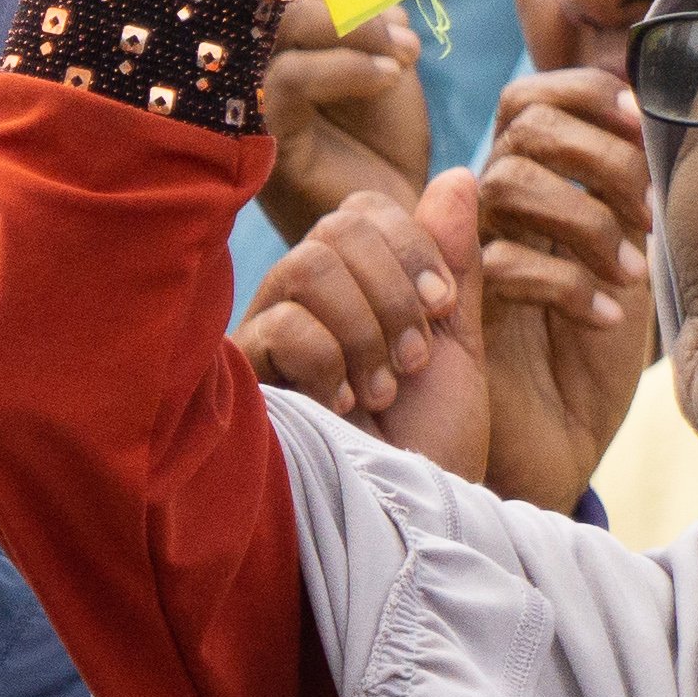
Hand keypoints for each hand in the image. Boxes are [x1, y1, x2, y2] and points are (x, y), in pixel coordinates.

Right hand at [236, 181, 491, 481]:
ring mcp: (266, 332)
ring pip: (310, 266)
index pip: (363, 210)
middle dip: (394, 291)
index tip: (443, 308)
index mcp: (354, 284)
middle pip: (337, 227)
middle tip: (414, 360)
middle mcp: (302, 298)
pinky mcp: (239, 373)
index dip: (411, 245)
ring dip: (365, 329)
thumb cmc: (430, 444)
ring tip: (381, 390)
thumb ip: (455, 267)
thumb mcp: (457, 347)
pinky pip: (283, 322)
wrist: (406, 522)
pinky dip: (329, 361)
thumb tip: (458, 175)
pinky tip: (340, 407)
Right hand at [257, 0, 436, 242]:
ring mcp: (244, 97)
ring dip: (351, 27)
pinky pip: (288, 79)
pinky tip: (388, 79)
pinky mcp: (257, 139)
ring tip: (402, 55)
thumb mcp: (381, 55)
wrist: (395, 214)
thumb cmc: (383, 138)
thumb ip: (362, 6)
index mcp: (268, 33)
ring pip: (275, 23)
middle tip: (399, 30)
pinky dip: (346, 67)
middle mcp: (244, 60)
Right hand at [463, 67, 658, 513]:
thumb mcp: (627, 262)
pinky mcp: (461, 309)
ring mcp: (468, 255)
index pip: (530, 96)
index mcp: (528, 185)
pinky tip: (606, 317)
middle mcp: (489, 210)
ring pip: (507, 181)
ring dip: (585, 218)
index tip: (642, 127)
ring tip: (630, 272)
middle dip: (600, 156)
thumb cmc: (592, 357)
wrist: (559, 446)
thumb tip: (667, 120)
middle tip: (646, 214)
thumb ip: (632, 198)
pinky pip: (502, 262)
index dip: (585, 93)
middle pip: (523, 124)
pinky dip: (568, 283)